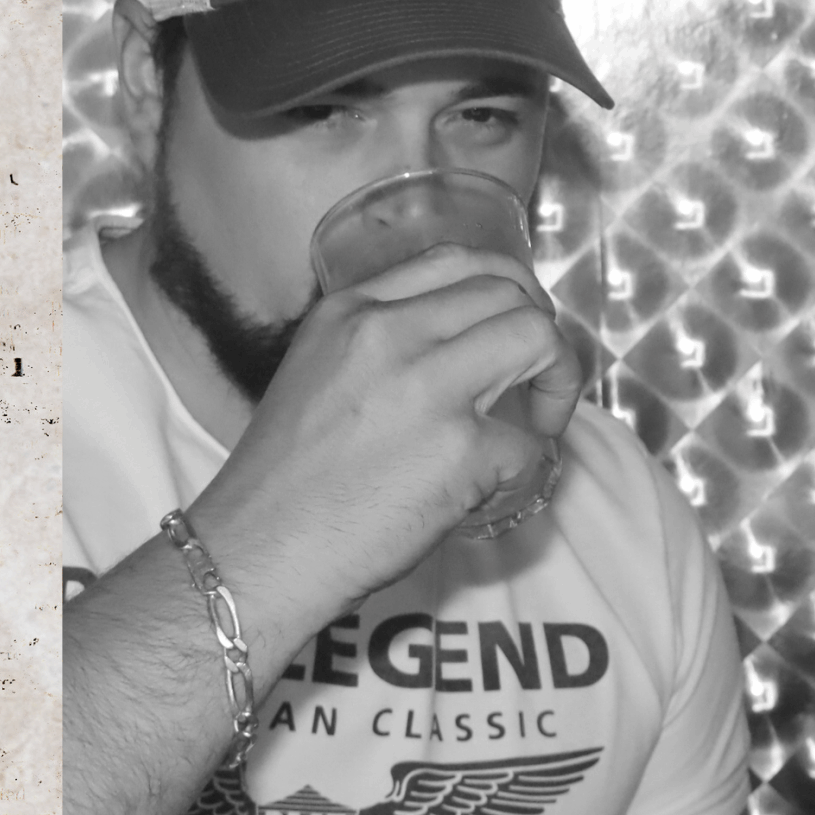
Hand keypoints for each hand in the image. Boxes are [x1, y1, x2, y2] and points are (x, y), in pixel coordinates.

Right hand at [189, 243, 581, 631]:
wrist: (256, 554)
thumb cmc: (284, 484)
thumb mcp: (315, 375)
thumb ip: (379, 347)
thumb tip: (458, 347)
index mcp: (349, 312)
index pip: (454, 259)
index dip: (506, 285)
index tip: (515, 319)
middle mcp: (389, 335)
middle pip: (508, 293)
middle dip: (543, 332)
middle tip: (539, 378)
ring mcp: (428, 389)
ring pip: (537, 340)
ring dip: (558, 381)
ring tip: (538, 424)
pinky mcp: (461, 452)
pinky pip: (529, 444)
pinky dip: (525, 468)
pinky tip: (492, 489)